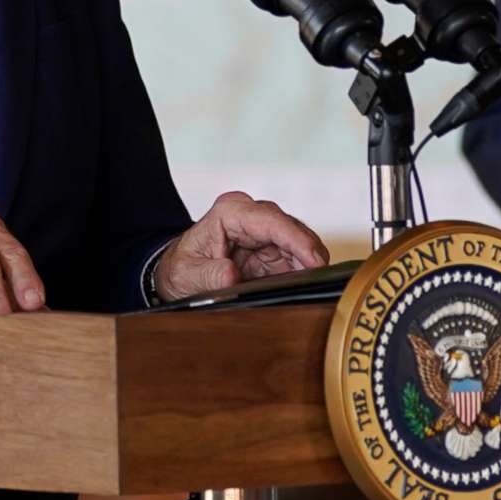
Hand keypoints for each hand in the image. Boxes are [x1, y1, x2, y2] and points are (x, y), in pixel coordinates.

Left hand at [155, 191, 329, 299]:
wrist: (178, 274)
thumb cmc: (181, 268)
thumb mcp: (187, 274)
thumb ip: (208, 275)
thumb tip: (230, 276)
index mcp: (230, 212)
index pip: (272, 220)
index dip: (297, 240)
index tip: (315, 260)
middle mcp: (251, 216)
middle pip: (293, 230)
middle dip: (310, 254)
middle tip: (322, 279)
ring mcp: (265, 232)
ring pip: (300, 244)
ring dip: (309, 266)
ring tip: (315, 286)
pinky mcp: (272, 250)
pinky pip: (296, 260)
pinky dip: (303, 273)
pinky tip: (307, 286)